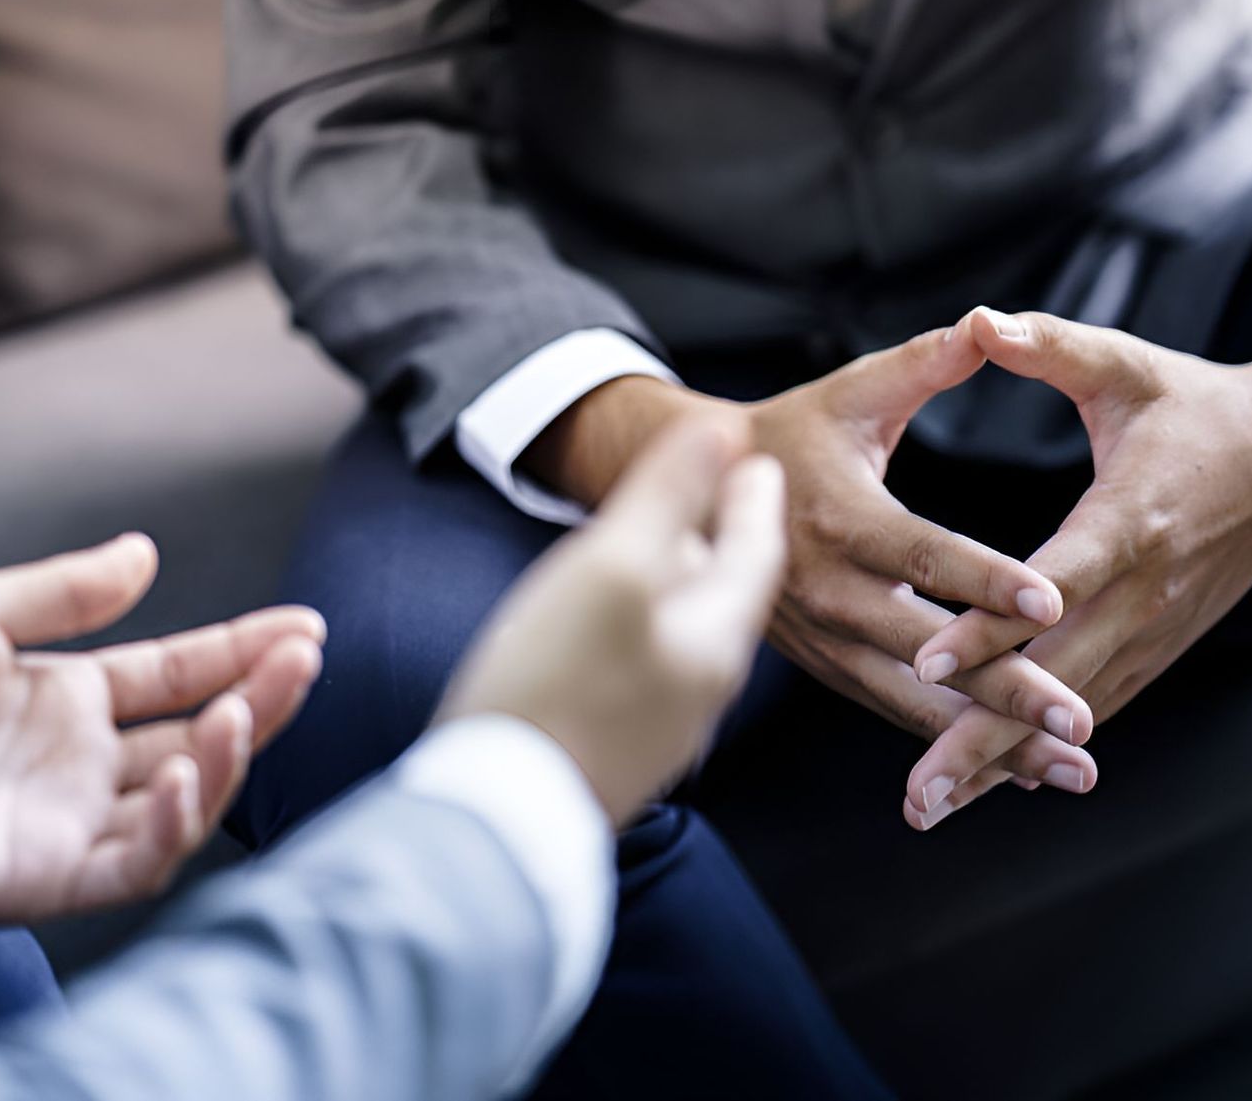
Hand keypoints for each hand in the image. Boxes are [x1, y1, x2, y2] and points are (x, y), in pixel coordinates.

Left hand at [0, 534, 324, 922]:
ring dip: (228, 756)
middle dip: (261, 696)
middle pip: (200, 732)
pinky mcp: (52, 877)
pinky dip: (171, 825)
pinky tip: (177, 775)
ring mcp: (72, 821)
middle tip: (304, 656)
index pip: (178, 673)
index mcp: (68, 697)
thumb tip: (146, 553)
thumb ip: (64, 592)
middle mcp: (84, 762)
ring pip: (185, 798)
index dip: (242, 650)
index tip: (304, 626)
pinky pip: (137, 862)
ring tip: (241, 710)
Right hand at [440, 415, 785, 824]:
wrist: (495, 820)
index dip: (752, 496)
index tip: (754, 455)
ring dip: (680, 583)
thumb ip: (671, 495)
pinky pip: (643, 668)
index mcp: (715, 639)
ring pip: (683, 632)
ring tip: (663, 548)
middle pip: (723, 594)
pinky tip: (607, 624)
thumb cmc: (554, 685)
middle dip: (724, 540)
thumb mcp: (615, 566)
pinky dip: (642, 626)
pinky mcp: (612, 749)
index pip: (756, 552)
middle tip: (722, 493)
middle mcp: (700, 687)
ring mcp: (657, 725)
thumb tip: (724, 430)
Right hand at [524, 333, 1095, 794]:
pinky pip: (894, 711)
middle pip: (928, 651)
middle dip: (1007, 691)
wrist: (694, 499)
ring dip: (992, 740)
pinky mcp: (829, 667)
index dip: (987, 579)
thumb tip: (987, 326)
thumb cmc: (792, 434)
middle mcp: (831, 592)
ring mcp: (826, 640)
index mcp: (842, 518)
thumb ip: (922, 365)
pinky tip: (1014, 768)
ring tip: (1070, 770)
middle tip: (1080, 725)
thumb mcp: (851, 393)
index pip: (924, 555)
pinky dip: (952, 743)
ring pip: (914, 701)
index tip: (1054, 601)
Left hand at [901, 305, 1251, 830]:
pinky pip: (1092, 708)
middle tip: (915, 794)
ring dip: (1001, 763)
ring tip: (929, 807)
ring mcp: (1155, 631)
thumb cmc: (1195, 404)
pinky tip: (984, 786)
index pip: (1051, 585)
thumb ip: (1051, 347)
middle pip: (1054, 679)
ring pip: (1070, 712)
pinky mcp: (1157, 648)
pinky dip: (1039, 751)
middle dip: (980, 738)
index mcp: (1132, 520)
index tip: (928, 661)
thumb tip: (980, 320)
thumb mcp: (1126, 367)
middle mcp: (1145, 592)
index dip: (990, 625)